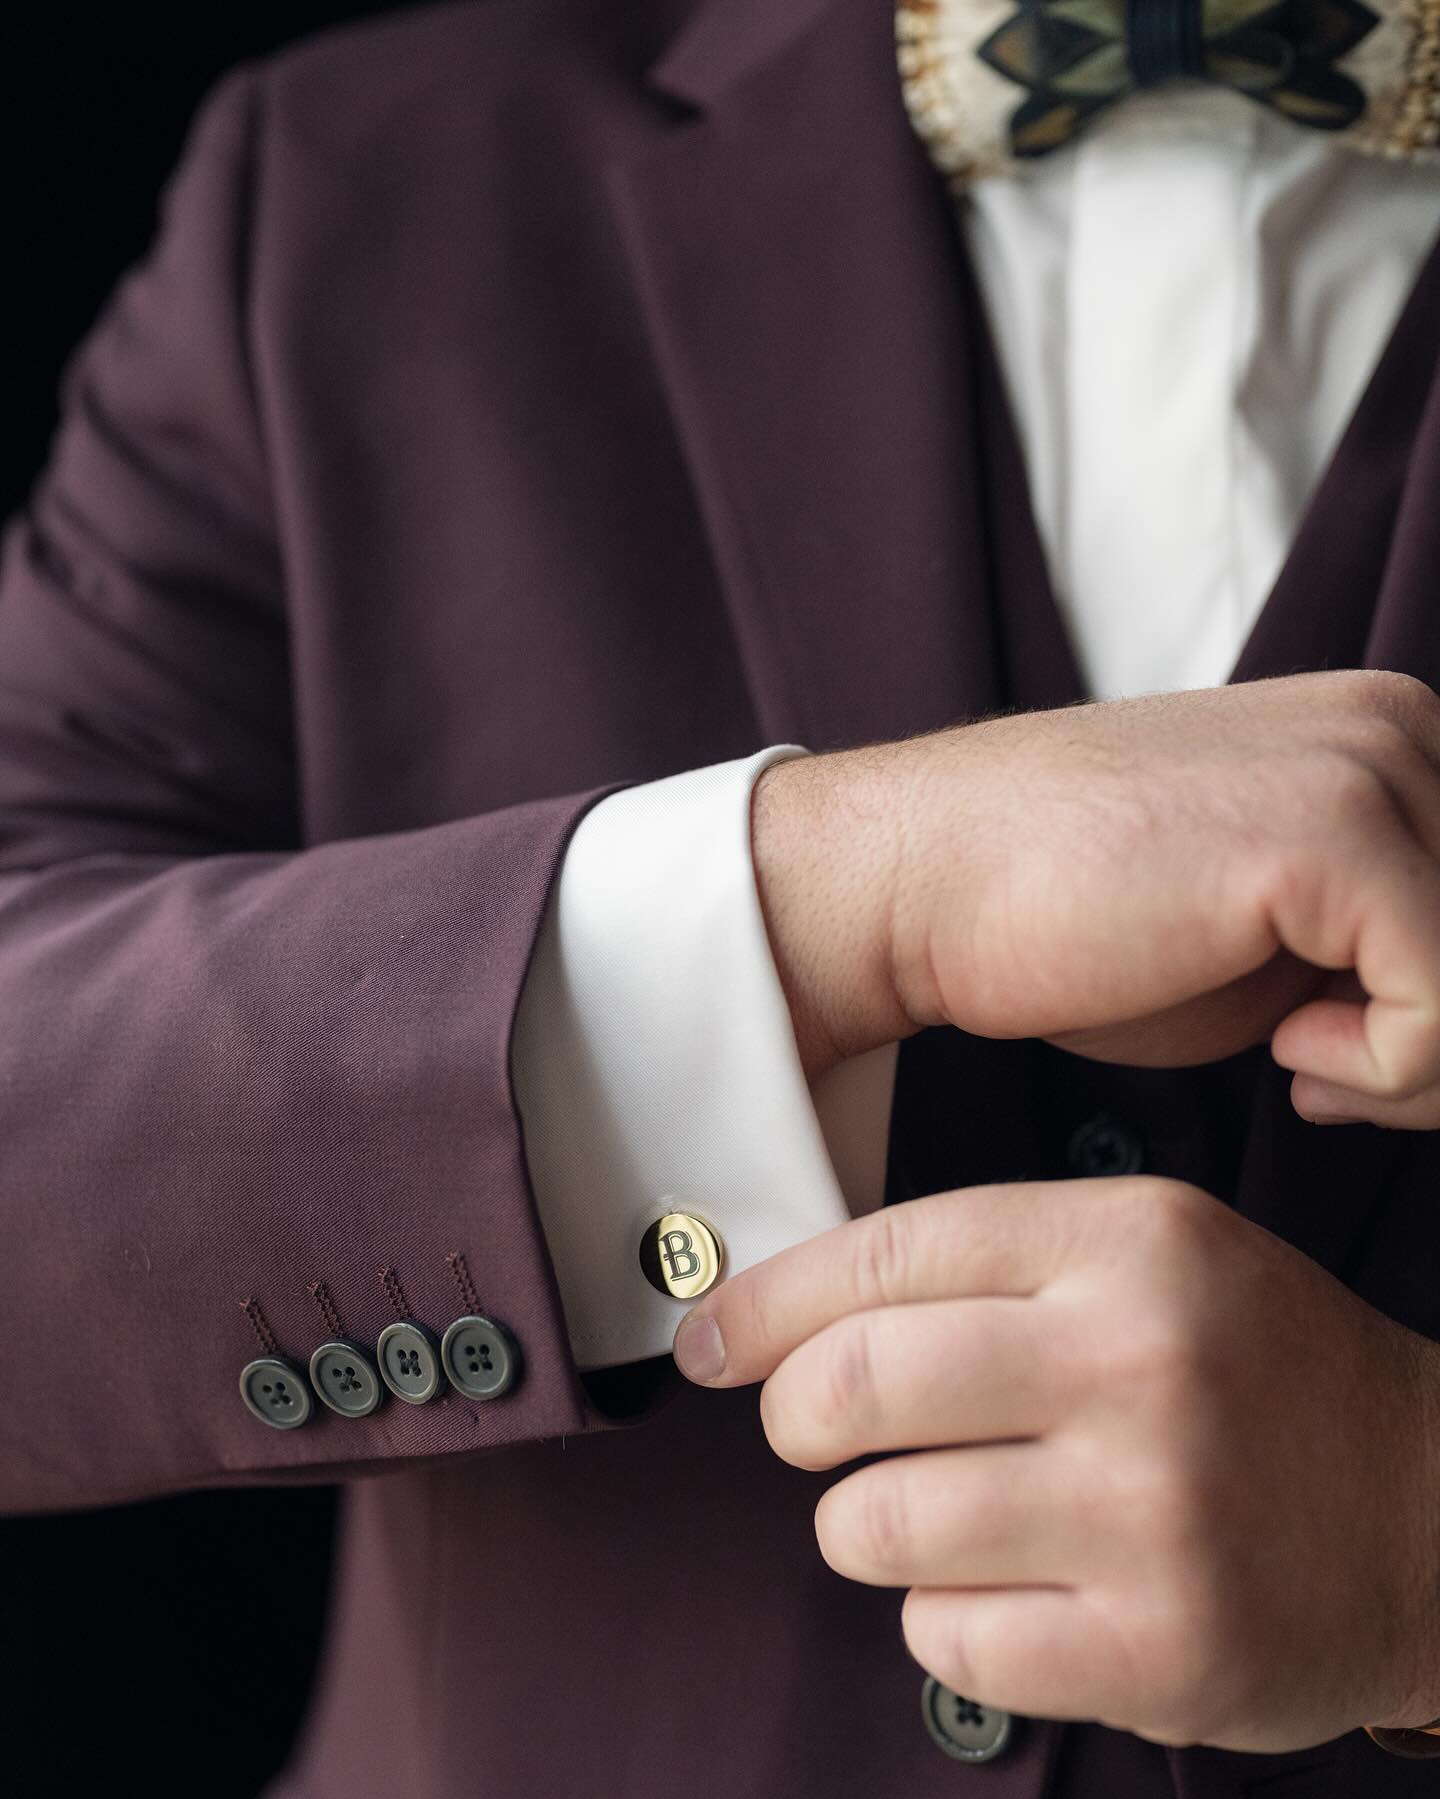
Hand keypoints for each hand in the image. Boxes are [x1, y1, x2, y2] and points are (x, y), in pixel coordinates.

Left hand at [672, 1177, 1439, 1750]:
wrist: (1428, 1513)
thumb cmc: (1250, 1375)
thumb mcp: (1143, 1258)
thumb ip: (975, 1268)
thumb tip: (768, 1320)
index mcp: (1127, 1241)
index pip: (883, 1255)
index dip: (766, 1305)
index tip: (708, 1342)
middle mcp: (1138, 1362)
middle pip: (853, 1388)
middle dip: (796, 1421)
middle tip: (813, 1435)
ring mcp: (1153, 1513)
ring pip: (877, 1527)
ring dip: (869, 1530)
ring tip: (937, 1516)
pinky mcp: (1160, 1650)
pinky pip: (945, 1642)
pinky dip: (944, 1624)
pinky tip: (1010, 1592)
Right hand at [751, 670, 1439, 1126]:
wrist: (926, 884)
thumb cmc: (1082, 925)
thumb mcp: (1288, 942)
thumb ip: (1393, 956)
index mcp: (1401, 736)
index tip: (1370, 1066)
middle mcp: (1408, 726)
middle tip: (1345, 1080)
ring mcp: (1373, 765)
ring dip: (1428, 1069)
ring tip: (1313, 1068)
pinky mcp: (1330, 832)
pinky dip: (1390, 1071)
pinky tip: (1285, 1054)